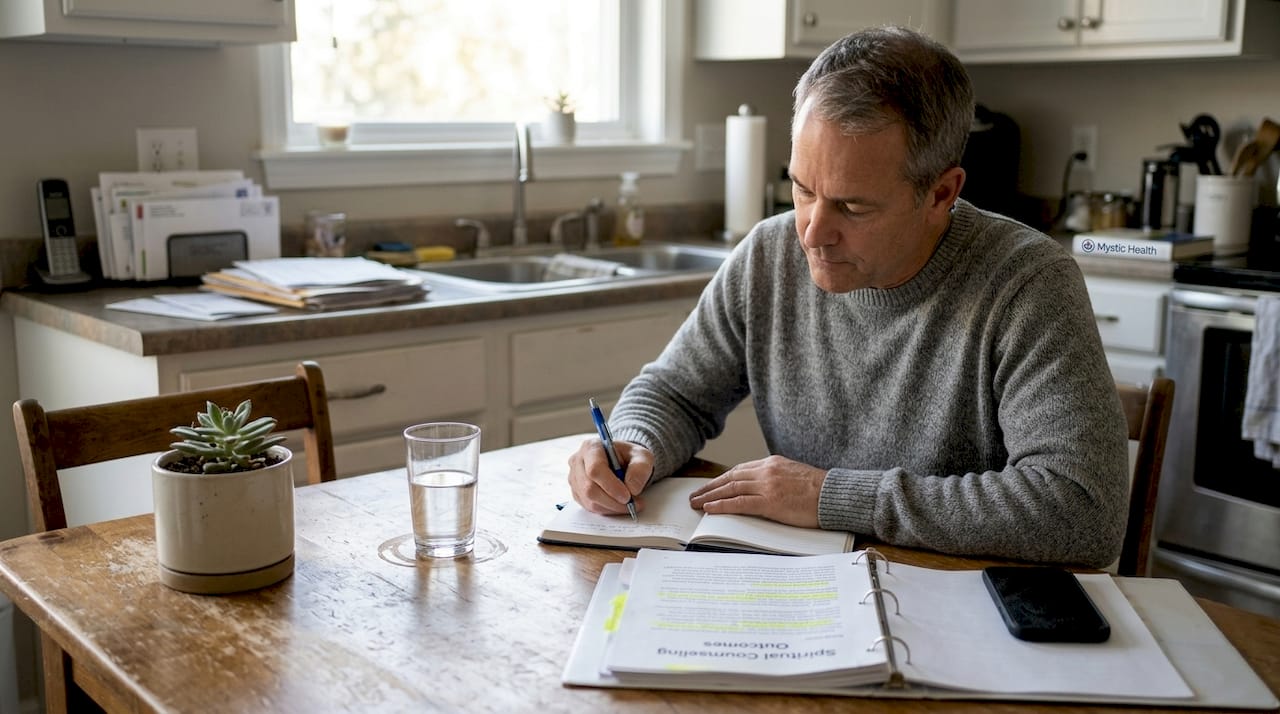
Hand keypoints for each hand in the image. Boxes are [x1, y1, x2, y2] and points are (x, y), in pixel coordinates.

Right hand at [567, 437, 654, 514]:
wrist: (622, 462)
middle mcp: (578, 461)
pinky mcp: (576, 492)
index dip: (611, 486)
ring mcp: (575, 478)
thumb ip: (641, 468)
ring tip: (630, 505)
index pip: (595, 469)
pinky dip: (607, 510)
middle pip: (589, 488)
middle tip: (633, 504)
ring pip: (589, 501)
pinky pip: (589, 507)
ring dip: (612, 507)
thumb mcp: (642, 456)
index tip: (627, 496)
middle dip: (613, 501)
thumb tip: (632, 488)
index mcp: (591, 447)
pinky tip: (618, 504)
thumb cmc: (629, 457)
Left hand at [689, 455, 824, 527]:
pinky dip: (722, 505)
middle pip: (730, 477)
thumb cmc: (819, 490)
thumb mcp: (793, 475)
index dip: (722, 479)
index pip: (739, 470)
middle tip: (694, 496)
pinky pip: (739, 503)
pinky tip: (710, 509)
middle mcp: (766, 471)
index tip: (710, 486)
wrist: (835, 494)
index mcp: (772, 463)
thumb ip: (775, 478)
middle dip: (710, 487)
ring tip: (696, 503)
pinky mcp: (770, 502)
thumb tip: (761, 488)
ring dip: (710, 496)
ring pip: (731, 489)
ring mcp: (767, 485)